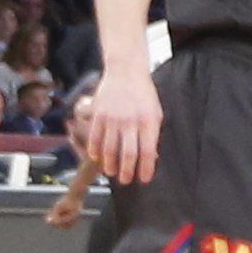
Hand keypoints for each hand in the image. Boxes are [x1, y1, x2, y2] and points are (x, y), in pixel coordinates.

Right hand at [81, 69, 163, 186]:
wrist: (126, 72)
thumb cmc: (144, 95)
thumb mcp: (156, 113)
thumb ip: (152, 134)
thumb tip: (151, 157)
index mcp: (149, 121)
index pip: (148, 151)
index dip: (146, 168)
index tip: (145, 179)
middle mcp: (131, 121)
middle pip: (128, 153)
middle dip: (127, 171)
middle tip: (126, 180)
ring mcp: (113, 118)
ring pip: (109, 149)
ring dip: (110, 164)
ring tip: (112, 172)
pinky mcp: (99, 114)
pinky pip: (95, 138)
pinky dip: (95, 151)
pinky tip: (97, 158)